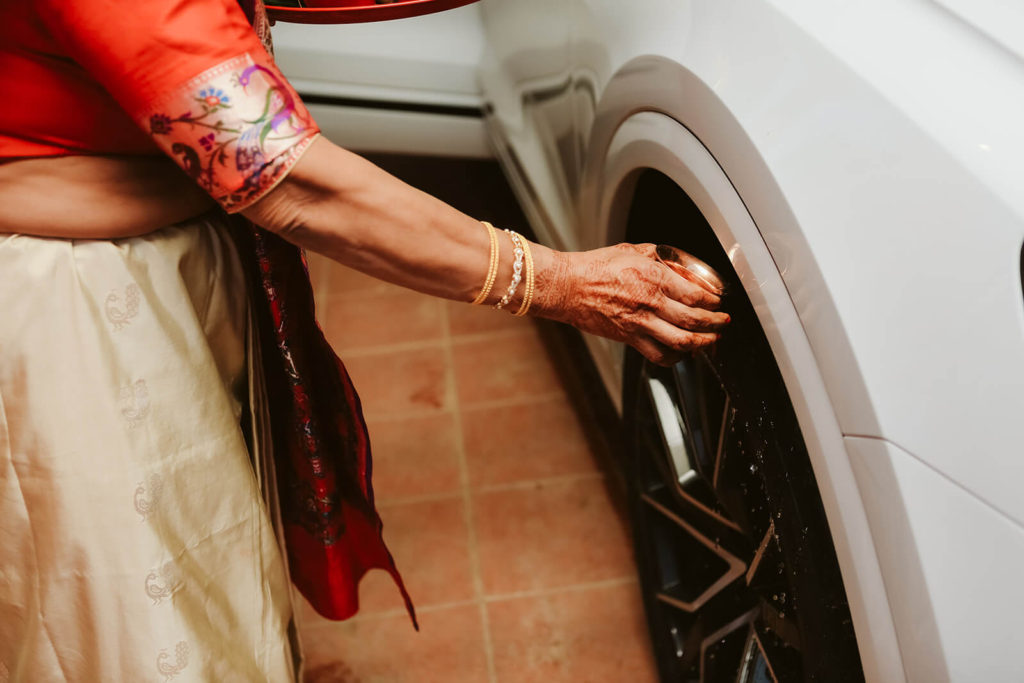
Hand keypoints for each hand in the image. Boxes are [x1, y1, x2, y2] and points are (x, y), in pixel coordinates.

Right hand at [537, 243, 729, 365]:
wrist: (568, 287)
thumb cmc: (594, 267)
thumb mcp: (631, 250)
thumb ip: (656, 255)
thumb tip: (673, 260)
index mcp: (654, 277)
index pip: (696, 295)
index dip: (714, 302)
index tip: (718, 302)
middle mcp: (650, 302)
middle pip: (695, 320)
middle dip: (716, 324)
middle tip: (723, 323)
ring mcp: (640, 323)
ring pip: (682, 341)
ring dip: (703, 343)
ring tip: (711, 340)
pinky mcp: (629, 338)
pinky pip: (659, 355)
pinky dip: (675, 357)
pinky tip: (682, 352)